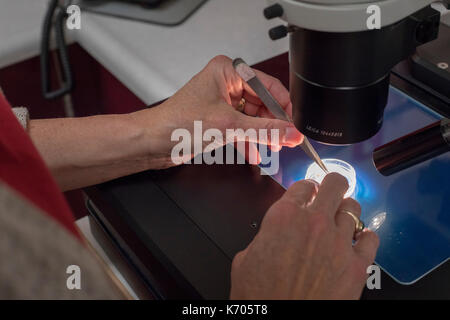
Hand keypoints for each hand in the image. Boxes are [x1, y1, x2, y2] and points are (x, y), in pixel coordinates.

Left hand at [131, 55, 302, 168]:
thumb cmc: (176, 123)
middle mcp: (225, 83)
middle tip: (286, 139)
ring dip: (262, 134)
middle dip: (272, 123)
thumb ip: (264, 130)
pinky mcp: (218, 118)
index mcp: (227, 71)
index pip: (267, 86)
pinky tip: (256, 153)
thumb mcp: (228, 125)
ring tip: (274, 147)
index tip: (294, 124)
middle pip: (261, 103)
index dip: (282, 106)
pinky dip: (248, 140)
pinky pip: (241, 127)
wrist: (152, 142)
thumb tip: (291, 132)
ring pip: (252, 117)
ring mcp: (222, 102)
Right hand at [230, 173, 379, 299]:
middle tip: (331, 190)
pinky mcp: (357, 266)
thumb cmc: (261, 296)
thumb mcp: (247, 258)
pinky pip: (371, 239)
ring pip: (354, 208)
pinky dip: (366, 236)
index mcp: (284, 217)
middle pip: (335, 184)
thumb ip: (266, 236)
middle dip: (333, 184)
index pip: (303, 185)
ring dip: (347, 210)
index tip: (306, 193)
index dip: (305, 188)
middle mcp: (315, 223)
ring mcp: (339, 243)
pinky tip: (359, 240)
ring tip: (342, 217)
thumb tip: (273, 235)